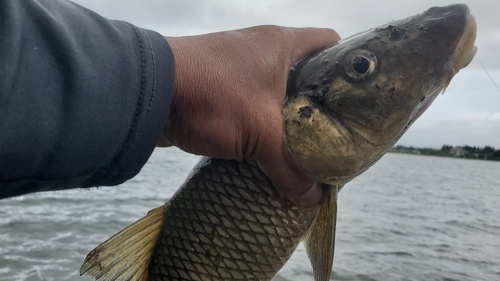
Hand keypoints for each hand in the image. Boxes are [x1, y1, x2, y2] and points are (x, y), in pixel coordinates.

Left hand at [159, 26, 339, 207]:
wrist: (147, 94)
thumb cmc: (212, 97)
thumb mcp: (260, 134)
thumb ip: (290, 167)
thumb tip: (312, 198)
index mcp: (282, 45)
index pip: (329, 43)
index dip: (345, 68)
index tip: (354, 99)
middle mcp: (261, 50)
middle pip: (303, 73)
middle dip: (316, 103)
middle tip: (330, 132)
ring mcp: (236, 66)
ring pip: (273, 91)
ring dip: (284, 117)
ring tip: (300, 145)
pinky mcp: (217, 86)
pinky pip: (249, 104)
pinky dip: (258, 123)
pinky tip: (264, 147)